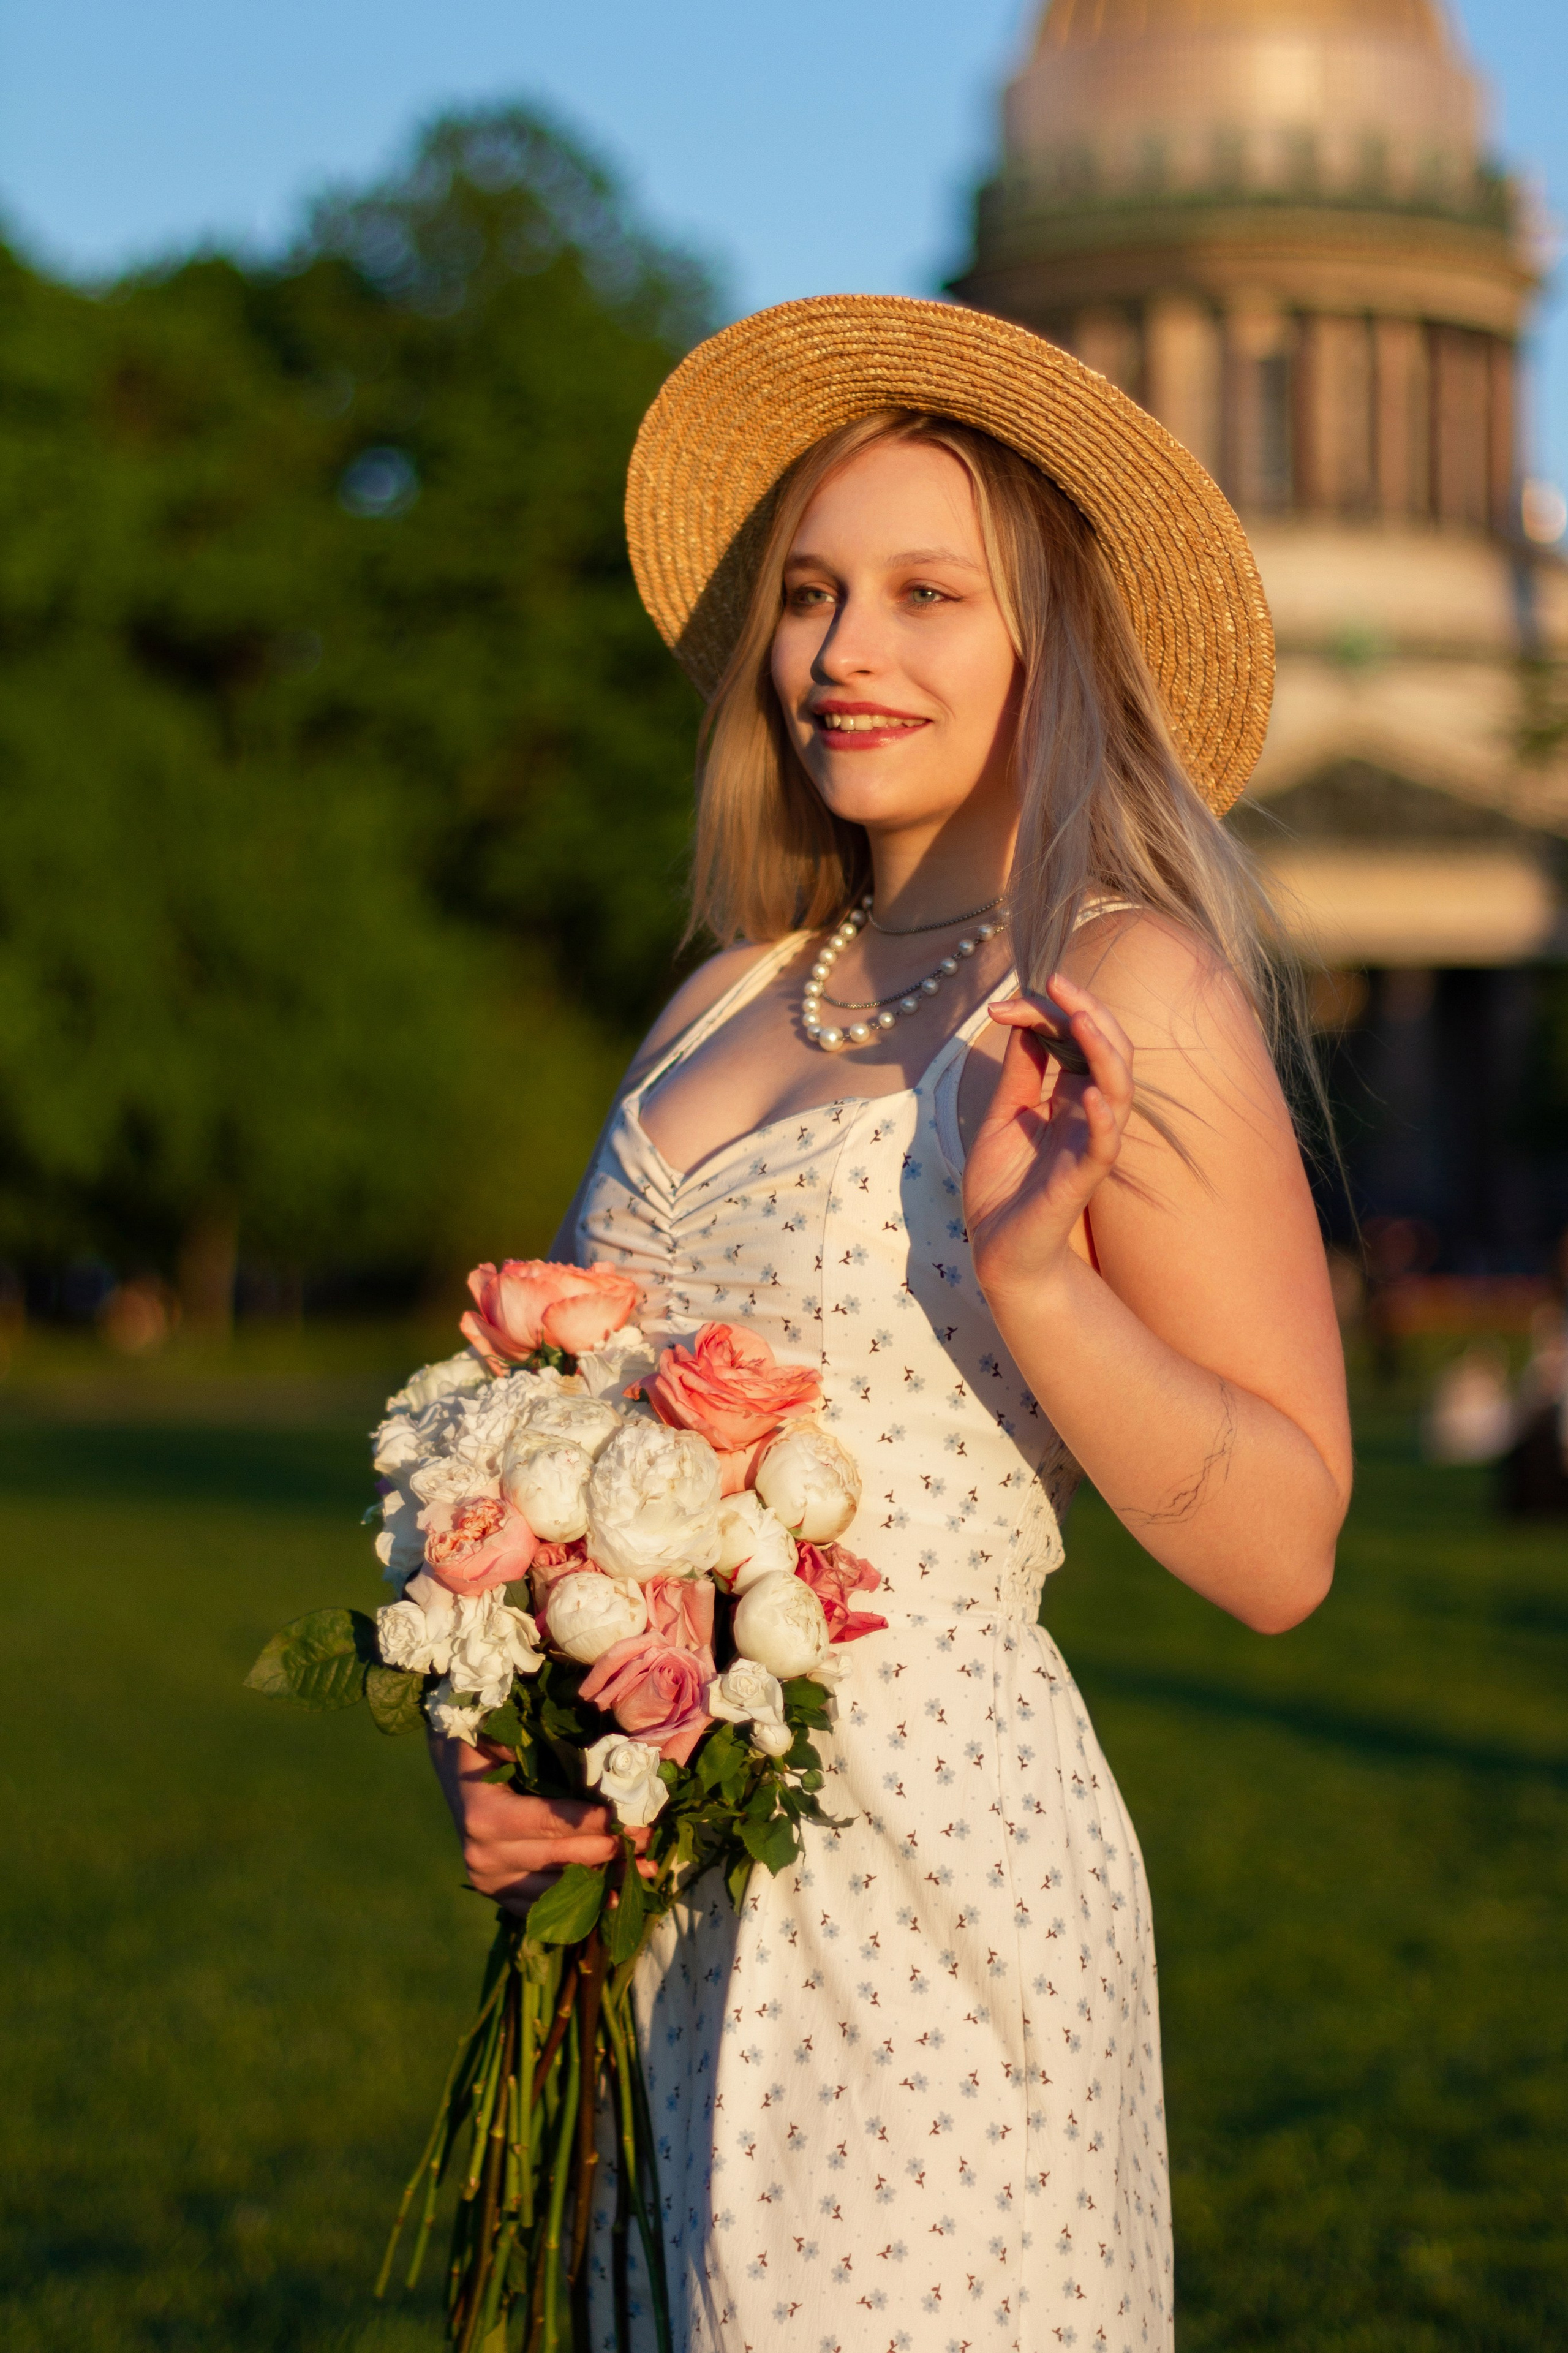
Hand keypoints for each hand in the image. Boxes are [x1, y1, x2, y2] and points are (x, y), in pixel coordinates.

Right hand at [430, 1734, 651, 1916]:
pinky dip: (581, 1901)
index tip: (633, 1819)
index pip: (551, 1822)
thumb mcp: (501, 1735)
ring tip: (646, 1868)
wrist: (455, 1772)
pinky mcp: (498, 1895)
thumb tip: (588, 1758)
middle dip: (610, 1848)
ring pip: (558, 1889)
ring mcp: (490, 1882)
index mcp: (485, 1816)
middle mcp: (484, 1857)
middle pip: (561, 1858)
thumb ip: (534, 1746)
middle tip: (648, 1838)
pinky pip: (544, 1906)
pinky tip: (615, 1893)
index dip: (594, 1822)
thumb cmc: (485, 1746)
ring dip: (605, 1879)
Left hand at [963, 971, 1133, 1303]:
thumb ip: (1020, 1072)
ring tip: (1082, 1020)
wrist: (997, 1250)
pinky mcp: (1082, 1180)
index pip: (1076, 1038)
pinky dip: (1104, 1119)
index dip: (1047, 1013)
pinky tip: (1091, 1095)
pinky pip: (1105, 1146)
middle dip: (1088, 1011)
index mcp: (1069, 1097)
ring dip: (1104, 1051)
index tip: (1004, 1005)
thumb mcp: (1003, 1116)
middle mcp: (1088, 1115)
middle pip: (1110, 1050)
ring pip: (1119, 1089)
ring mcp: (1089, 1145)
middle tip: (1056, 983)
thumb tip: (1023, 1019)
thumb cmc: (1003, 1188)